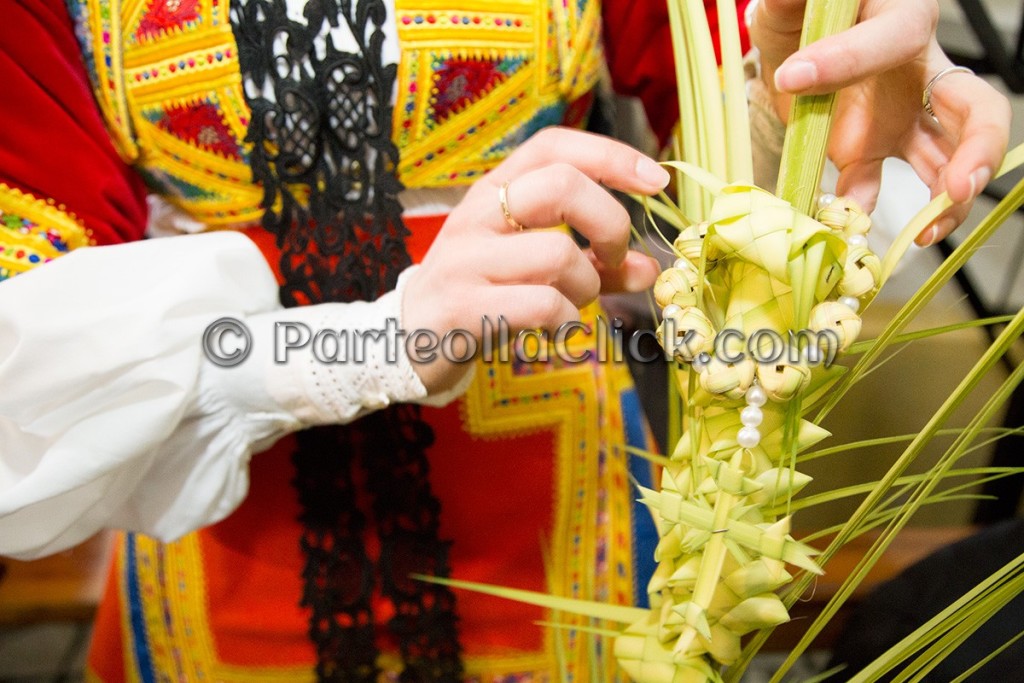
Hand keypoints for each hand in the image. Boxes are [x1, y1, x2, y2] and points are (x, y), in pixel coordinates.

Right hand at [402, 127, 667, 392]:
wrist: (409, 340)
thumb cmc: (482, 293)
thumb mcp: (536, 268)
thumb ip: (594, 264)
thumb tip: (650, 268)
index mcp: (495, 190)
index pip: (554, 147)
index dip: (611, 156)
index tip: (656, 181)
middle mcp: (478, 214)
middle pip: (562, 186)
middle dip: (609, 224)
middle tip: (614, 259)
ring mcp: (466, 259)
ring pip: (558, 254)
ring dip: (587, 287)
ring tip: (573, 304)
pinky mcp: (464, 306)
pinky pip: (543, 304)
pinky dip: (567, 320)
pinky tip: (556, 328)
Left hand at [750, 0, 1010, 244]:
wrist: (791, 40)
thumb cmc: (804, 9)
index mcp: (904, 19)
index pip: (897, 35)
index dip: (850, 56)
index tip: (792, 75)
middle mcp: (918, 73)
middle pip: (975, 110)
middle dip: (978, 149)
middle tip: (960, 185)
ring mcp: (899, 118)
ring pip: (945, 161)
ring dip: (944, 201)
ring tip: (926, 233)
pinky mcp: (868, 150)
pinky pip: (876, 185)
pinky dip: (862, 210)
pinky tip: (847, 228)